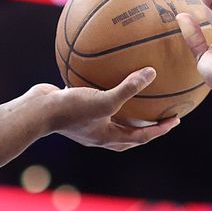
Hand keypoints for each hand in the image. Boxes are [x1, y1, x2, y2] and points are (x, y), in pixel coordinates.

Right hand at [32, 69, 179, 150]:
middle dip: (143, 129)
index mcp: (107, 137)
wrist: (36, 112)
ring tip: (133, 100)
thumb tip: (152, 73)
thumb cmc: (71, 110)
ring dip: (122, 114)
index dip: (160, 129)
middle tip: (158, 117)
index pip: (141, 137)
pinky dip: (101, 94)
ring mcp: (83, 124)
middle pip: (126, 136)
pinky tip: (103, 76)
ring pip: (109, 120)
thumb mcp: (104, 99)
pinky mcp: (72, 110)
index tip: (175, 120)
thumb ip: (128, 88)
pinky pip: (92, 103)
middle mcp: (96, 134)